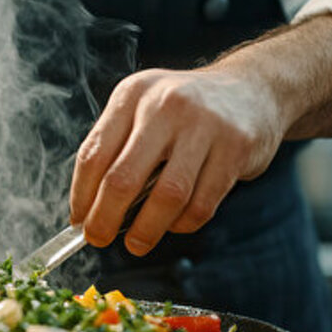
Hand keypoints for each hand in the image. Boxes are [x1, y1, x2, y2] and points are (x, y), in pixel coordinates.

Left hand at [69, 66, 285, 255]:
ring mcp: (204, 125)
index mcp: (133, 94)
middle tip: (99, 239)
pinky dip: (183, 224)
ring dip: (146, 230)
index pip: (93, 154)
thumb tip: (88, 207)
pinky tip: (175, 224)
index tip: (79, 221)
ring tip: (137, 243)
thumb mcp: (144, 108)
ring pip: (167, 196)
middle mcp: (165, 105)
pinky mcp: (235, 148)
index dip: (81, 195)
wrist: (252, 89)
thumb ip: (117, 147)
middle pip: (123, 178)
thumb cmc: (186, 109)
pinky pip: (202, 203)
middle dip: (105, 219)